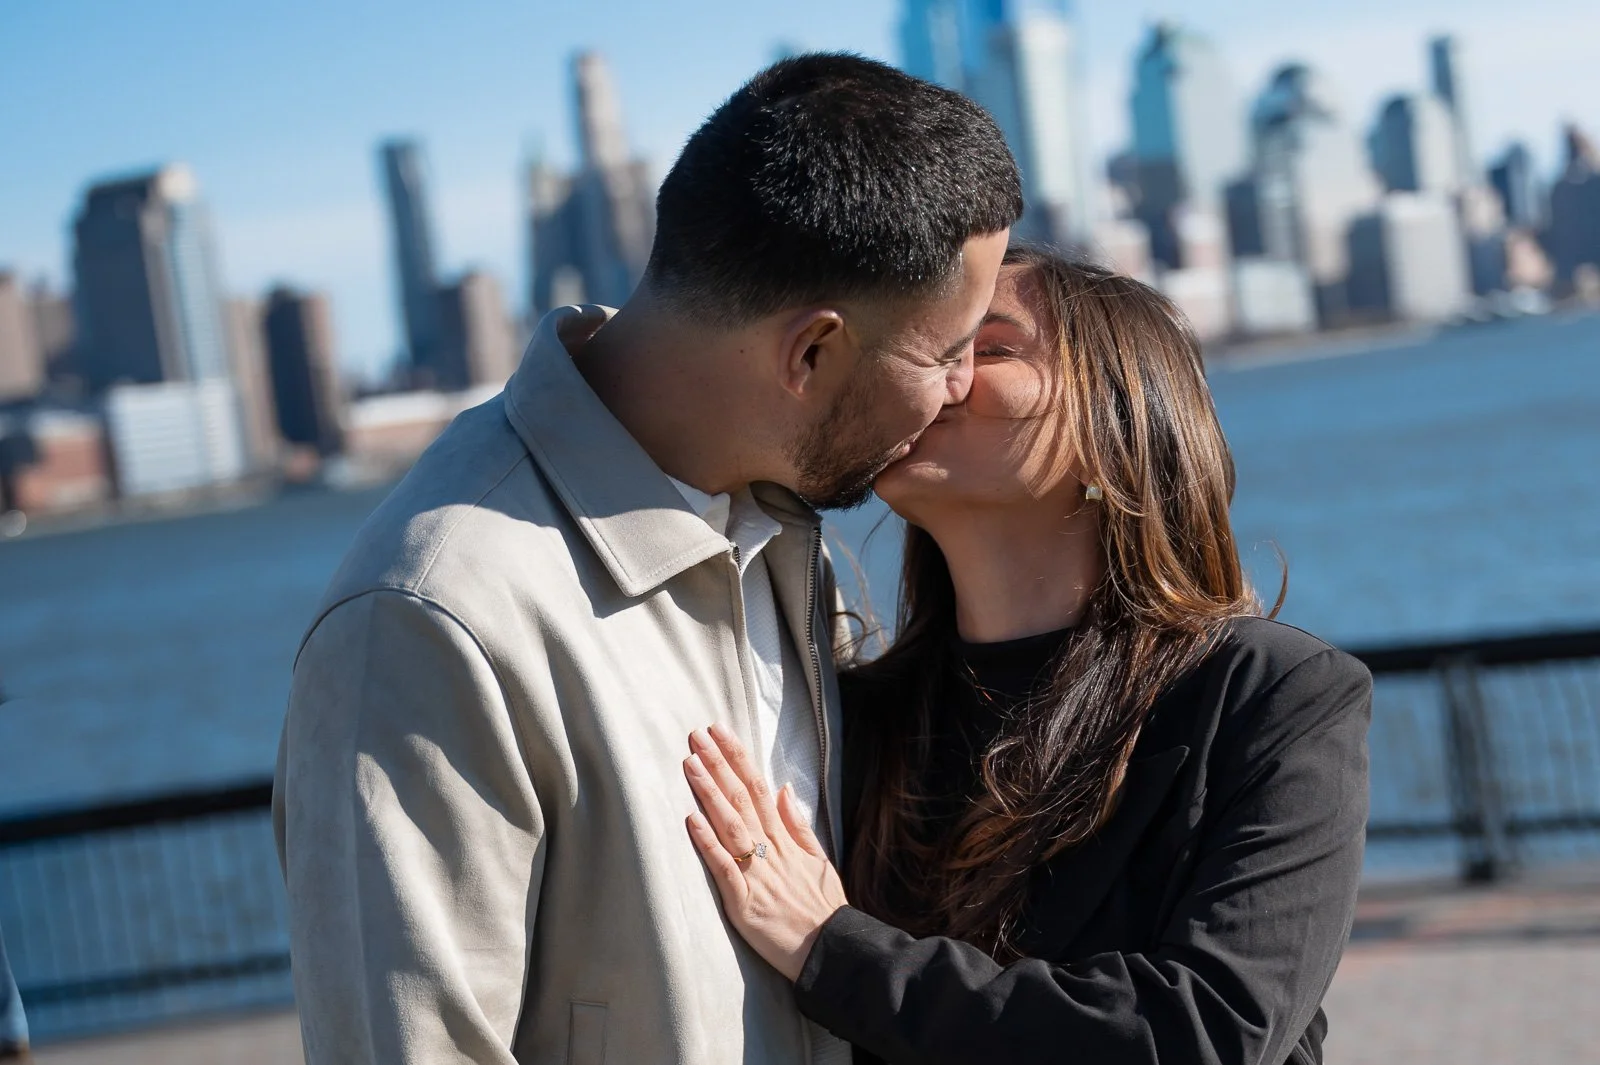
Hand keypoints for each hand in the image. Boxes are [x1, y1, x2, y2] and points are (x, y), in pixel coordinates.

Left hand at [684, 723, 848, 981]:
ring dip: (710, 794)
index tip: (719, 732)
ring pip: (731, 826)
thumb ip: (798, 825)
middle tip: (696, 735)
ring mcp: (758, 875)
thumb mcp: (819, 860)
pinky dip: (709, 844)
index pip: (758, 788)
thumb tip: (783, 788)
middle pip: (741, 800)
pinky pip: (725, 869)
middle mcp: (771, 851)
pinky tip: (692, 820)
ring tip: (690, 765)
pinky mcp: (745, 903)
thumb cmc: (824, 909)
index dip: (738, 758)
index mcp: (785, 839)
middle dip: (718, 765)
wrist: (832, 951)